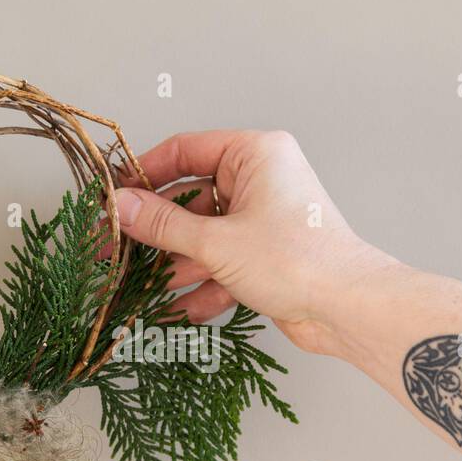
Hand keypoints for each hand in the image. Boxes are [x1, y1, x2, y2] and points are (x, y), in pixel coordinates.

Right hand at [112, 130, 394, 356]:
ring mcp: (265, 219)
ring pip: (205, 235)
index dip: (144, 173)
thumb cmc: (298, 260)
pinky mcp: (269, 255)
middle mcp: (262, 180)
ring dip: (177, 264)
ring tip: (143, 286)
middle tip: (117, 249)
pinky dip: (204, 285)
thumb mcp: (216, 242)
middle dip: (157, 231)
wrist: (347, 308)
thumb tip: (122, 206)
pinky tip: (181, 310)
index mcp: (255, 154)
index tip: (113, 196)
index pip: (185, 150)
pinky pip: (224, 263)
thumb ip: (163, 225)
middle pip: (192, 198)